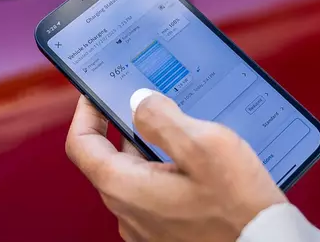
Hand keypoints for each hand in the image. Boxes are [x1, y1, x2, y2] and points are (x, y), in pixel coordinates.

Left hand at [65, 89, 286, 241]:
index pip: (81, 143)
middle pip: (110, 158)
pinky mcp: (167, 234)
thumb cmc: (238, 204)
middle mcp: (128, 212)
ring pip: (136, 176)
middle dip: (127, 127)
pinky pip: (156, 195)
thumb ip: (162, 118)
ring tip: (186, 131)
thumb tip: (138, 101)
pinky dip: (168, 172)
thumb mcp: (203, 145)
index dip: (86, 111)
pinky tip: (198, 164)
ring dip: (152, 150)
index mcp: (125, 187)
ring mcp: (147, 227)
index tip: (97, 92)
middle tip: (153, 102)